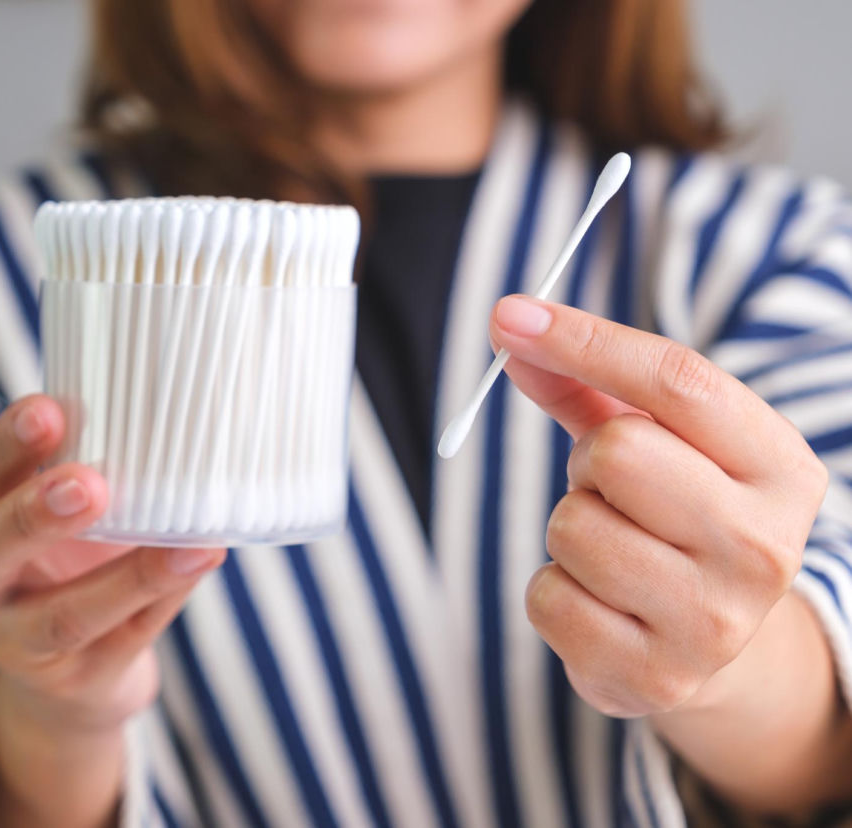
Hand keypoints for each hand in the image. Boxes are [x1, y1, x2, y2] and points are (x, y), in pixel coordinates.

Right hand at [0, 394, 223, 824]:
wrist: (66, 679)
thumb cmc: (68, 566)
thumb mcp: (58, 516)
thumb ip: (92, 470)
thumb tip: (175, 411)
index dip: (8, 446)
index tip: (47, 410)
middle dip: (34, 515)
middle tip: (87, 484)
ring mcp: (18, 643)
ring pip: (63, 616)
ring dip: (127, 577)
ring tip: (186, 544)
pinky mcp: (75, 681)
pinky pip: (123, 641)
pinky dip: (166, 600)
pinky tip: (202, 564)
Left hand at [490, 295, 827, 717]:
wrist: (715, 644)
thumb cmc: (677, 518)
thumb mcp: (662, 443)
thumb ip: (588, 385)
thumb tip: (510, 327)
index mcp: (780, 470)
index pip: (678, 381)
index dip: (584, 339)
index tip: (509, 315)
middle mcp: (763, 547)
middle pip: (616, 452)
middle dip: (589, 462)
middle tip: (612, 489)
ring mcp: (713, 621)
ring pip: (572, 525)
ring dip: (571, 526)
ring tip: (614, 547)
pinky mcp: (656, 676)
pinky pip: (547, 596)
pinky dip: (554, 589)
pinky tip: (599, 600)